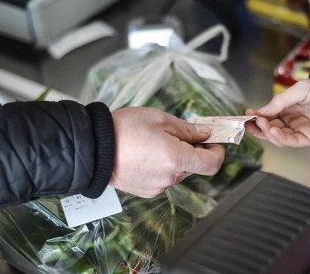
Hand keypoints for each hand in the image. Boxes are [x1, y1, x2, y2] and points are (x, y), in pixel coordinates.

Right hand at [110, 107, 224, 197]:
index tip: (214, 141)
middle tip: (183, 133)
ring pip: (178, 172)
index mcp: (176, 159)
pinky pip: (163, 178)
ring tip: (156, 141)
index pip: (212, 164)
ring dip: (176, 158)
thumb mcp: (159, 119)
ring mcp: (157, 186)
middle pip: (194, 166)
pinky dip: (162, 166)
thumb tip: (205, 134)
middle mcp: (169, 177)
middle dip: (193, 150)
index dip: (218, 152)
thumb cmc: (124, 129)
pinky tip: (147, 153)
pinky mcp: (145, 191)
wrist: (92, 148)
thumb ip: (187, 129)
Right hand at [245, 79, 309, 146]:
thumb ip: (278, 102)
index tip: (246, 115)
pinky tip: (272, 131)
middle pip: (269, 129)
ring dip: (267, 132)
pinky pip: (290, 141)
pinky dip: (279, 137)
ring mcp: (298, 130)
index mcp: (287, 109)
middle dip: (258, 127)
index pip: (268, 116)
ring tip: (262, 124)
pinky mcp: (307, 138)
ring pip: (277, 137)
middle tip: (248, 123)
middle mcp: (291, 121)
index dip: (257, 117)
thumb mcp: (296, 91)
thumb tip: (261, 112)